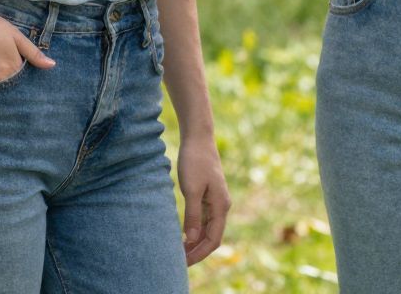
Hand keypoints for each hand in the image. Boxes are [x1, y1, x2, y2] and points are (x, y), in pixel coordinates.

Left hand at [176, 133, 230, 264]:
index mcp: (221, 205)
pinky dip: (195, 231)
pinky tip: (183, 236)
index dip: (199, 253)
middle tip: (179, 262)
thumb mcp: (191, 189)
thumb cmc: (195, 161)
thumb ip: (193, 214)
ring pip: (208, 229)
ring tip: (179, 252)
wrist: (198, 138)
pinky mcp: (208, 196)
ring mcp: (216, 201)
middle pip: (212, 237)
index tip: (183, 262)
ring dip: (196, 243)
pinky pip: (204, 220)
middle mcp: (222, 205)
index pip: (214, 239)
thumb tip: (192, 238)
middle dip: (197, 251)